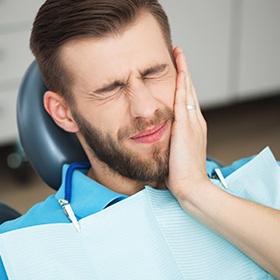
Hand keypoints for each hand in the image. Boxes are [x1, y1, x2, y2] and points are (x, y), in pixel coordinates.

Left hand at [167, 46, 207, 200]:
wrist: (191, 186)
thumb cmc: (181, 173)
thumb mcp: (176, 153)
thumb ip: (172, 141)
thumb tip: (159, 137)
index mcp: (193, 128)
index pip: (188, 100)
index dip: (183, 84)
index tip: (178, 71)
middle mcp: (195, 121)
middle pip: (190, 90)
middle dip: (184, 71)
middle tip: (179, 54)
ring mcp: (193, 123)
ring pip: (188, 90)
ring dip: (183, 71)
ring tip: (179, 54)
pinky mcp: (186, 127)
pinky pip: (183, 100)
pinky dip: (182, 84)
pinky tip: (180, 71)